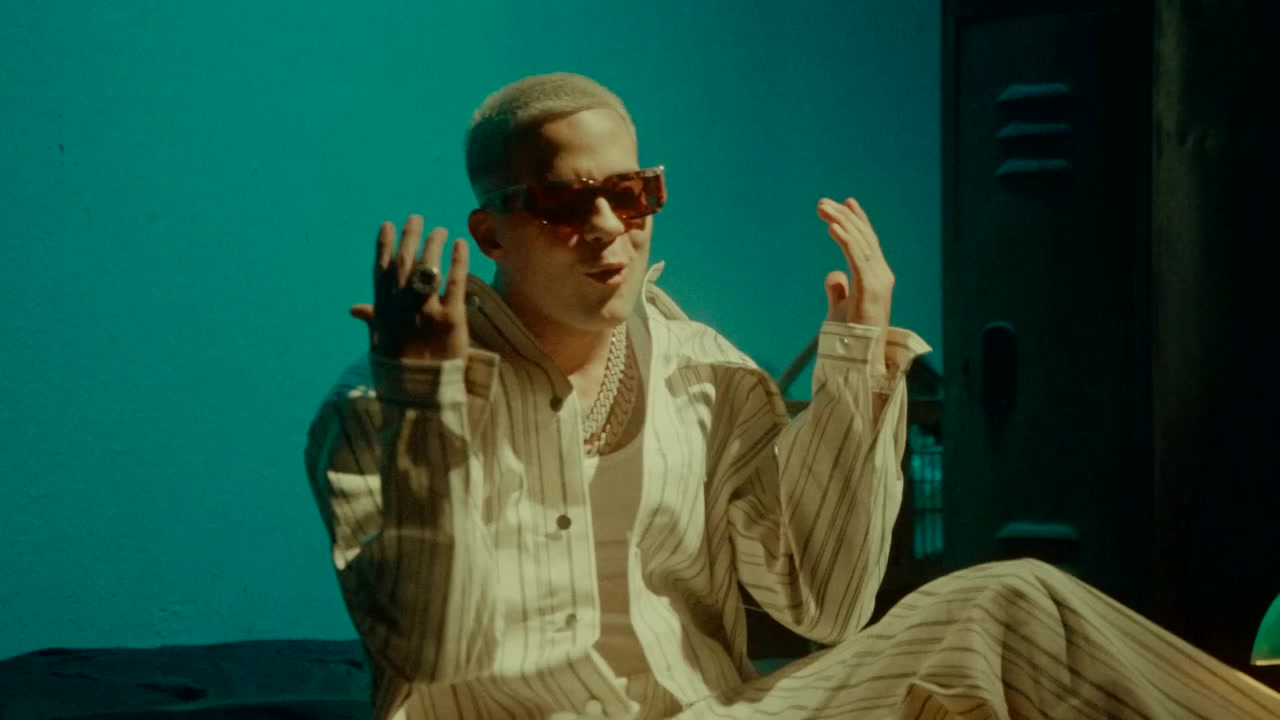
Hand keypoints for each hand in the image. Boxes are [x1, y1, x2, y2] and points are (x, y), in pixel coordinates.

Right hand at [349, 215, 470, 360]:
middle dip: (409, 237)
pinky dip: (458, 260)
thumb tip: (354, 309)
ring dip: (433, 244)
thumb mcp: (380, 346)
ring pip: (428, 267)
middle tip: (416, 218)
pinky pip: (455, 282)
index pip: (382, 271)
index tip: (387, 225)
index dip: (384, 246)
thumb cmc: (402, 371)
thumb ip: (372, 322)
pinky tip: (460, 244)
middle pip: (404, 263)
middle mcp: (402, 307)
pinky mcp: (451, 318)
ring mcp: (426, 311)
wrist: (425, 396)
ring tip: (440, 230)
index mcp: (384, 312)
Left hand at [818, 197, 894, 370]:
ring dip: (841, 222)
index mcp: (876, 279)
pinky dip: (845, 240)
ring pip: (860, 243)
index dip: (858, 221)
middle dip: (844, 216)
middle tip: (822, 202)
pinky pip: (857, 258)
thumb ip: (838, 290)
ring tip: (823, 208)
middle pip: (863, 238)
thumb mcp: (840, 309)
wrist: (858, 362)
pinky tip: (833, 226)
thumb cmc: (850, 340)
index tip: (845, 202)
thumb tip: (833, 274)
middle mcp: (882, 276)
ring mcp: (879, 282)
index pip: (867, 243)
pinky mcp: (871, 289)